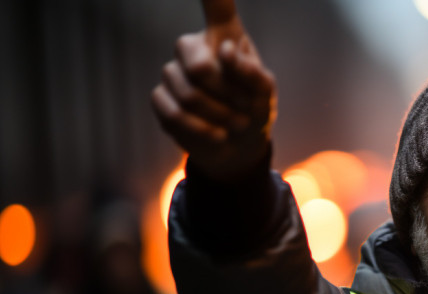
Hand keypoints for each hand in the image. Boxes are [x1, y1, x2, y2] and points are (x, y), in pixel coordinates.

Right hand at [151, 0, 276, 181]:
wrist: (239, 146)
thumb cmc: (254, 110)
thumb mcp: (265, 93)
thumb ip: (253, 73)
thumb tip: (226, 52)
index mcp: (224, 36)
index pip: (217, 5)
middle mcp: (193, 47)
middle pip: (199, 66)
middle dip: (226, 96)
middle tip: (244, 110)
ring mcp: (174, 72)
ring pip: (188, 95)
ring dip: (218, 117)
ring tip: (235, 124)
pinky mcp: (161, 98)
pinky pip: (173, 113)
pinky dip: (200, 130)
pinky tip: (216, 134)